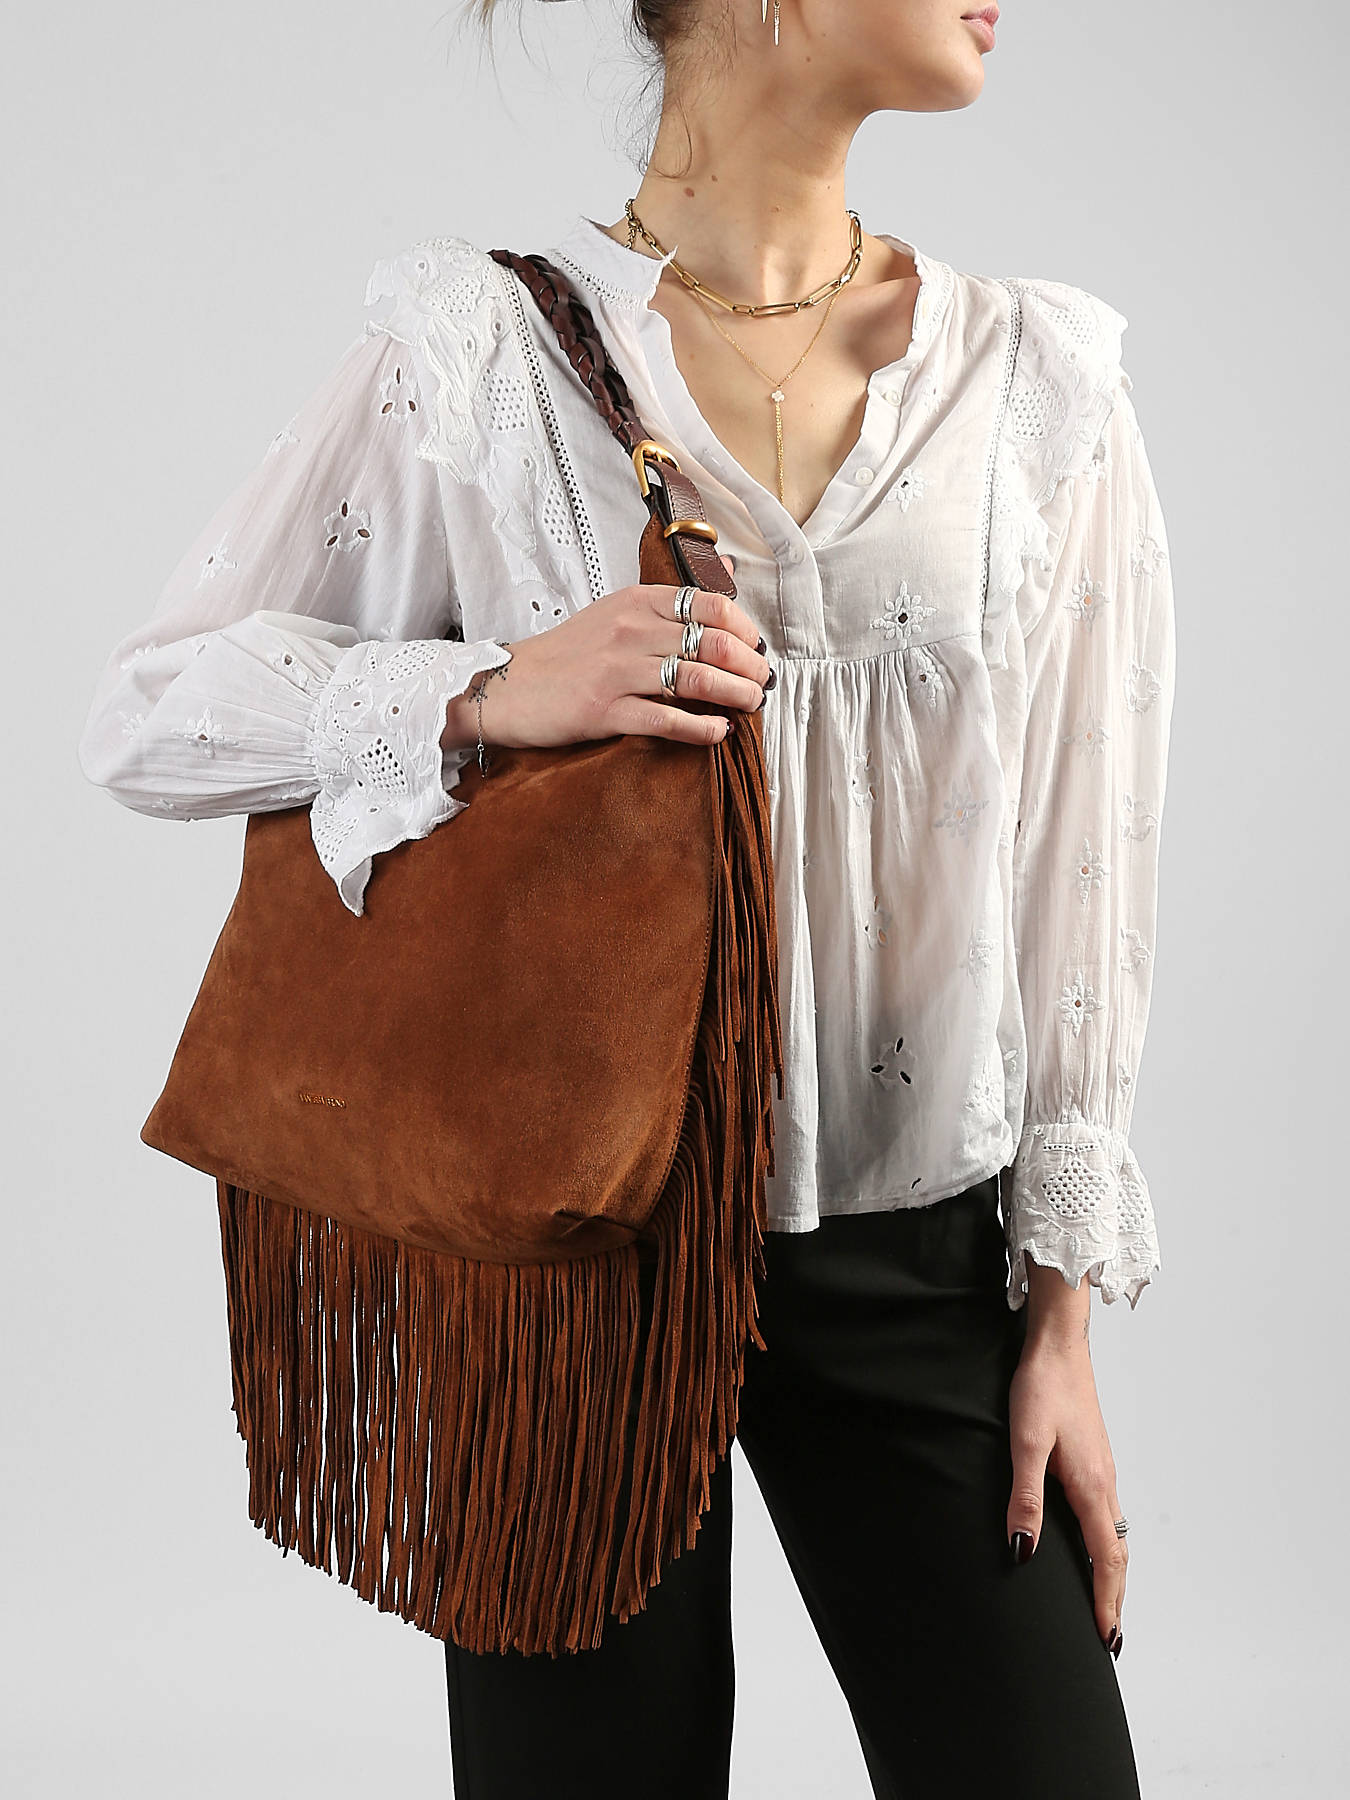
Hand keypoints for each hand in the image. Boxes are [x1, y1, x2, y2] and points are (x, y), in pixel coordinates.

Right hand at [442, 555, 771, 753]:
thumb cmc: (566, 656)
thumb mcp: (613, 614)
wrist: (507, 687)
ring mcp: (617, 671)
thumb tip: (726, 586)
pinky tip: (719, 731)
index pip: (707, 604)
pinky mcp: (606, 711)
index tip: (756, 646)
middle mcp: (629, 631)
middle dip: (749, 664)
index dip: (743, 627)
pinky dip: (701, 727)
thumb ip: (666, 607)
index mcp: (634, 602)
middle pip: (711, 642)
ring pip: (695, 678)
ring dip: (735, 694)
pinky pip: (666, 719)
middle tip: (763, 681)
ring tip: (751, 704)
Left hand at [1006, 1262, 1128, 1658]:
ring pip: (1113, 1535)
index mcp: (1092, 1487)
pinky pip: (1105, 1515)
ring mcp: (1102, 1471)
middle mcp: (1105, 1484)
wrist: (1059, 1345)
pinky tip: (1087, 1544)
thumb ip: (1025, 1497)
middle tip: (1108, 1636)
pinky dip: (1103, 1544)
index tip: (1107, 1638)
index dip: (1107, 1601)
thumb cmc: (1041, 1389)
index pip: (1106, 1560)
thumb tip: (1022, 1551)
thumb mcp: (1025, 1444)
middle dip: (1113, 1596)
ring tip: (1101, 1601)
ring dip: (1110, 1572)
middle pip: (1116, 1554)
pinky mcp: (1093, 1460)